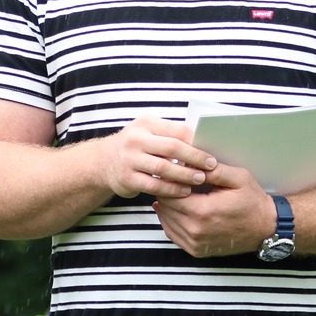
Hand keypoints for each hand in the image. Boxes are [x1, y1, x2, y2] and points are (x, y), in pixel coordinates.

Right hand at [92, 116, 217, 200]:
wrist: (103, 162)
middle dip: (194, 158)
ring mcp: (129, 159)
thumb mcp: (148, 132)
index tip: (212, 153)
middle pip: (172, 148)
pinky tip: (184, 191)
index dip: (197, 143)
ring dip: (185, 175)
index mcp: (146, 124)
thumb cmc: (136, 146)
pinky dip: (172, 190)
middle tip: (210, 167)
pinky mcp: (127, 178)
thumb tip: (204, 144)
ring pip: (163, 169)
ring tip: (200, 180)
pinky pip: (154, 186)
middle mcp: (135, 139)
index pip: (177, 131)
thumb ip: (170, 136)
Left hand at [152, 163, 277, 259]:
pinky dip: (172, 221)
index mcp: (203, 212)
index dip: (170, 182)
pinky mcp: (196, 251)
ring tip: (180, 194)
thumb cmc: (253, 202)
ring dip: (169, 207)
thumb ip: (213, 170)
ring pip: (166, 221)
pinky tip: (180, 210)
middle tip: (176, 182)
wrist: (266, 228)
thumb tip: (189, 163)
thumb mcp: (238, 178)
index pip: (169, 194)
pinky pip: (173, 233)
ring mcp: (195, 243)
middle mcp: (196, 231)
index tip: (176, 174)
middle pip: (165, 208)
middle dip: (168, 193)